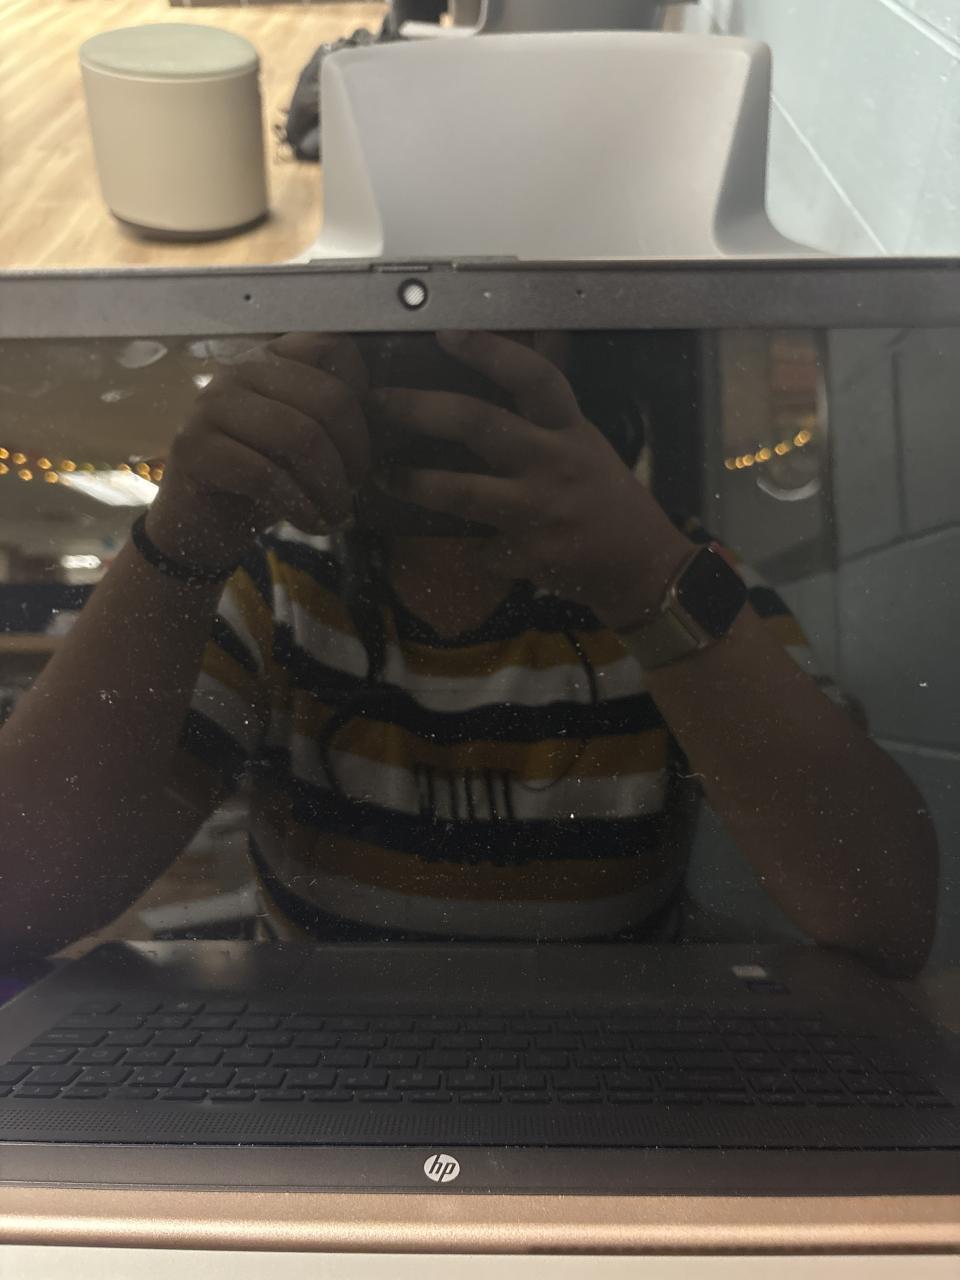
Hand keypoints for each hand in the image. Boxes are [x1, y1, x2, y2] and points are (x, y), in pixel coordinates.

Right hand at [146, 333, 369, 572]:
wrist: (201, 524)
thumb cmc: (264, 481)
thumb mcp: (307, 444)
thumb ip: (336, 419)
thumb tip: (388, 416)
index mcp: (273, 358)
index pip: (335, 348)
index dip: (363, 402)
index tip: (359, 450)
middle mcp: (240, 369)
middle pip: (328, 398)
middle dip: (354, 455)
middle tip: (353, 491)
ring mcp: (212, 404)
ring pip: (300, 436)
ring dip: (330, 487)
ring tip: (335, 513)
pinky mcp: (194, 447)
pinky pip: (264, 475)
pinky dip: (299, 506)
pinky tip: (310, 523)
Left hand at [369, 331, 692, 629]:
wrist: (644, 566)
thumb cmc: (609, 501)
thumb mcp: (586, 446)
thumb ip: (546, 420)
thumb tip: (500, 382)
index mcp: (570, 430)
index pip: (533, 376)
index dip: (489, 351)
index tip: (445, 331)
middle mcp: (555, 462)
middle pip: (479, 424)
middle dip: (420, 409)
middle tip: (379, 401)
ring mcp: (543, 510)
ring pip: (464, 492)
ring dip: (416, 485)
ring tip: (383, 477)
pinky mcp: (534, 555)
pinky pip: (483, 550)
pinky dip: (472, 551)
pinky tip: (467, 550)